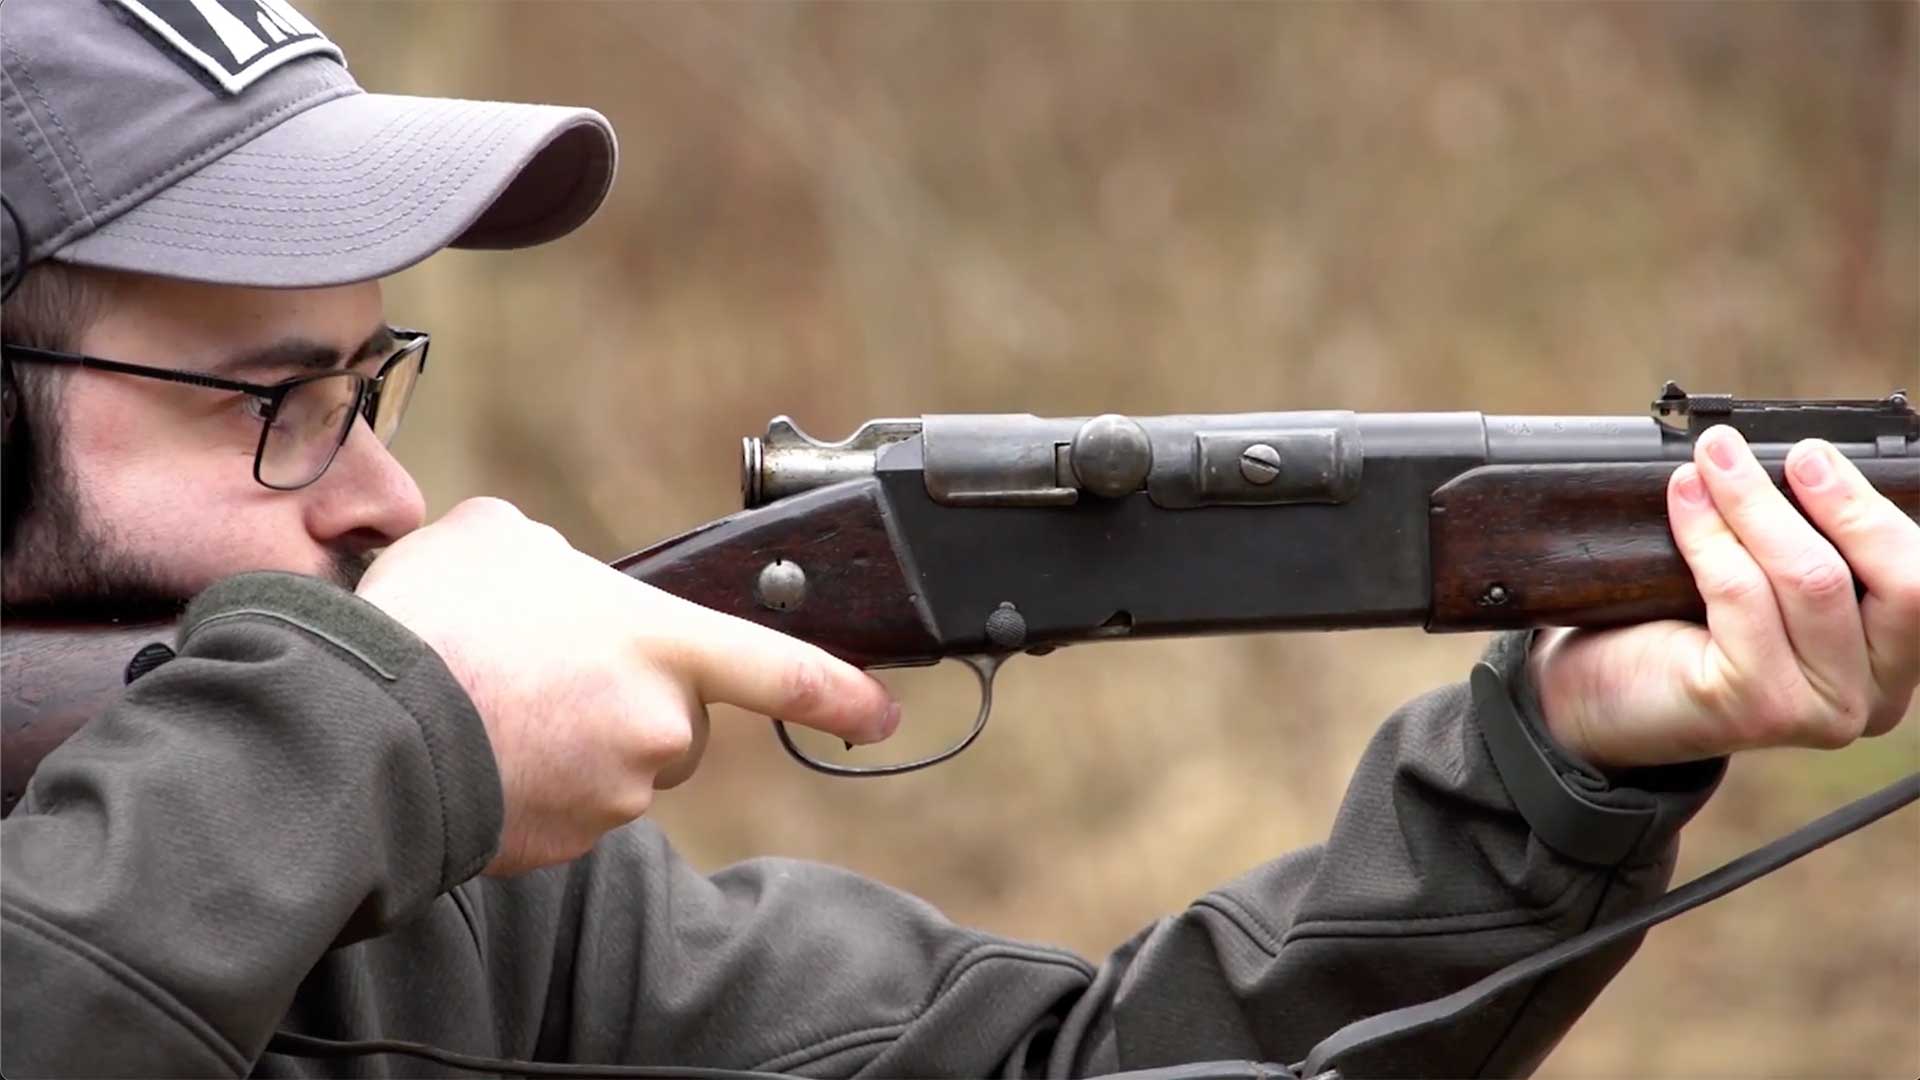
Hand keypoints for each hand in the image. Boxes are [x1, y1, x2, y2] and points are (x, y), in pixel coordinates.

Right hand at [355, 497, 898, 874]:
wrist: (364, 720)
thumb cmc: (436, 616)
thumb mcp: (498, 535)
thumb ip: (552, 554)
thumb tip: (546, 576)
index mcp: (663, 642)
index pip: (783, 671)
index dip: (843, 695)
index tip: (885, 716)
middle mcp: (657, 727)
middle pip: (675, 720)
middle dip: (629, 697)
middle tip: (543, 667)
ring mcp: (613, 794)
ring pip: (617, 766)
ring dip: (574, 739)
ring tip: (493, 700)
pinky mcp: (563, 845)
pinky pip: (568, 809)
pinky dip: (536, 783)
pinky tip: (481, 746)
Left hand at [1530, 426, 1918, 769]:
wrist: (1604, 700)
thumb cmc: (1684, 636)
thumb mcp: (1765, 586)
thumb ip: (1806, 542)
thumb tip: (1807, 457)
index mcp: (1891, 663)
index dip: (1875, 511)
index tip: (1816, 454)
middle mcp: (1872, 697)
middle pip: (1894, 581)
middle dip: (1839, 502)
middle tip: (1791, 453)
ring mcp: (1821, 710)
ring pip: (1813, 579)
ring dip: (1758, 503)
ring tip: (1715, 459)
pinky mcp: (1758, 706)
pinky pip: (1743, 593)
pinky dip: (1711, 533)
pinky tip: (1686, 497)